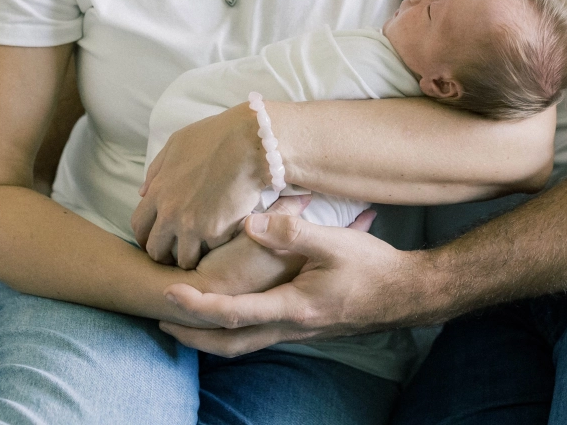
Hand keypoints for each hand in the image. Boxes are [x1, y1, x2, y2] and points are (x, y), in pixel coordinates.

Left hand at [132, 103, 269, 268]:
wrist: (249, 141)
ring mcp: (194, 226)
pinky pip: (212, 252)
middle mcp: (171, 213)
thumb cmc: (215, 136)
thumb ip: (156, 170)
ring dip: (192, 257)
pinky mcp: (218, 232)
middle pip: (156, 250)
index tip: (158, 238)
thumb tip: (143, 192)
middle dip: (164, 254)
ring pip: (183, 260)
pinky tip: (225, 238)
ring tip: (203, 250)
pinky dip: (218, 248)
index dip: (146, 236)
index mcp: (159, 191)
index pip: (139, 227)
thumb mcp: (176, 144)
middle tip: (177, 251)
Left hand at [159, 208, 420, 357]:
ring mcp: (297, 332)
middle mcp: (290, 327)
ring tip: (183, 319)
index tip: (168, 291)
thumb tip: (250, 222)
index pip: (234, 311)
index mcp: (294, 307)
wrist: (406, 295)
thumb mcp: (335, 243)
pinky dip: (233, 330)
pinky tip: (227, 314)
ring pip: (242, 343)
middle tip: (161, 319)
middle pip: (229, 342)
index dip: (197, 304)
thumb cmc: (373, 268)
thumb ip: (293, 232)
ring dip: (209, 336)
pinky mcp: (304, 328)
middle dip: (191, 334)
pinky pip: (258, 336)